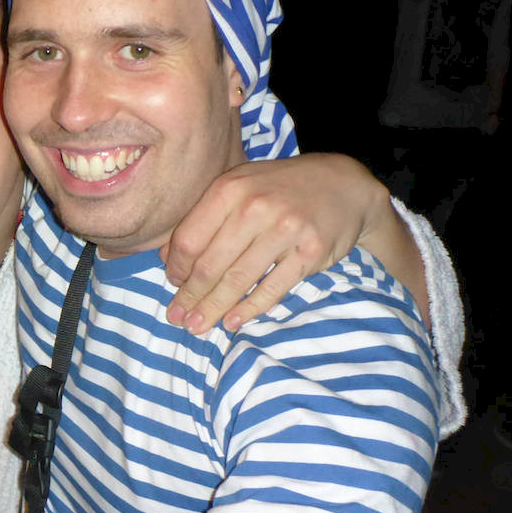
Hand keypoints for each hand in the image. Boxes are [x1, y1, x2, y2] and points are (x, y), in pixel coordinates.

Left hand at [162, 153, 386, 333]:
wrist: (344, 185)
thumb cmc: (279, 189)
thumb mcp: (238, 187)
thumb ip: (203, 218)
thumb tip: (167, 258)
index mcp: (230, 189)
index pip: (190, 239)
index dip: (177, 267)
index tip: (172, 284)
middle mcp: (255, 207)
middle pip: (211, 265)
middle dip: (190, 296)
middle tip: (177, 318)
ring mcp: (285, 230)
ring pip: (239, 280)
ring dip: (214, 308)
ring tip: (197, 327)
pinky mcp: (310, 252)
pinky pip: (272, 289)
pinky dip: (249, 309)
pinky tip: (231, 322)